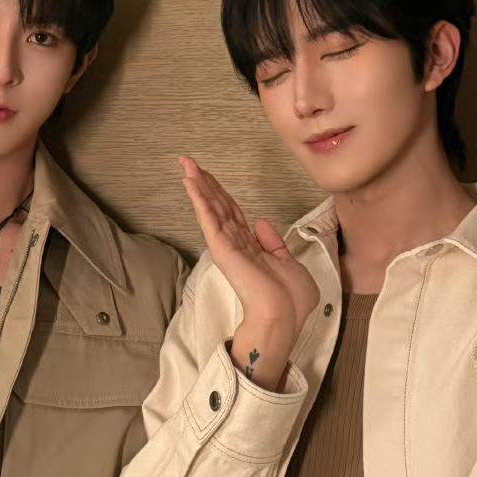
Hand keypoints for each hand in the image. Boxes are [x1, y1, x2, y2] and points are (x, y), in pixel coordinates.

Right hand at [180, 156, 318, 383]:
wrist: (284, 315)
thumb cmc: (291, 297)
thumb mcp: (288, 262)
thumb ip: (273, 242)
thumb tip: (261, 222)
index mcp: (251, 246)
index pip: (232, 213)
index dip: (220, 193)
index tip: (209, 176)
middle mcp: (235, 243)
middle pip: (217, 205)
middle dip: (204, 183)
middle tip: (189, 162)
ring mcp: (226, 245)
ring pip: (210, 208)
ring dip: (198, 185)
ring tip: (185, 164)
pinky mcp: (221, 247)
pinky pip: (209, 218)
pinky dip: (199, 199)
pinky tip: (190, 182)